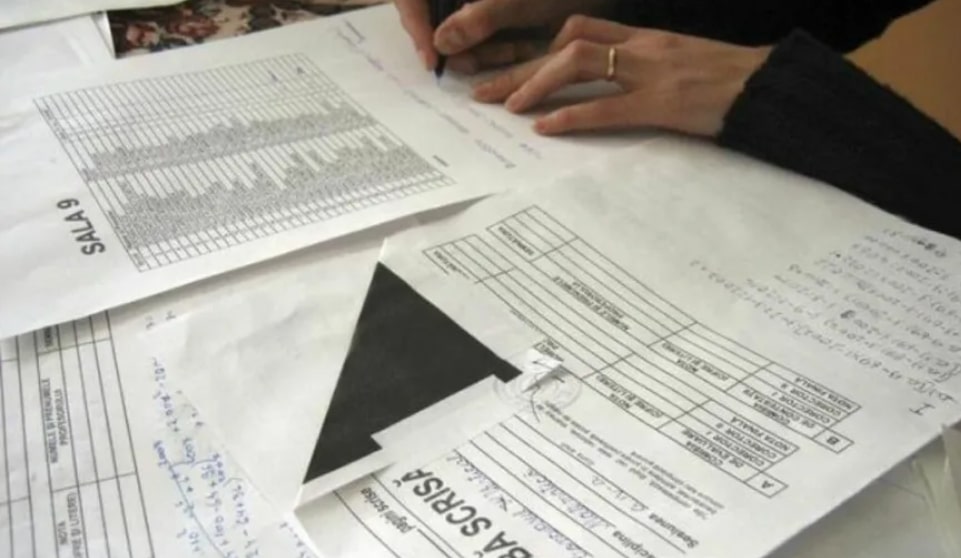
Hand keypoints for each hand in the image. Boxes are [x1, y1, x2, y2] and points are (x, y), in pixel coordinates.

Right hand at [394, 0, 613, 72]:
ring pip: (463, 37)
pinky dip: (500, 50)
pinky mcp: (498, 23)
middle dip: (461, 46)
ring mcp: (481, 12)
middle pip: (438, 24)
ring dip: (485, 51)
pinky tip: (521, 50)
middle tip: (482, 60)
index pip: (411, 2)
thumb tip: (441, 43)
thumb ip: (479, 17)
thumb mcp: (517, 0)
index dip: (416, 28)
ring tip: (515, 49)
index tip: (432, 58)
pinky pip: (484, 40)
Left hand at [472, 16, 771, 135]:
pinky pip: (607, 107)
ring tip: (507, 106)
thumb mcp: (680, 63)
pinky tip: (545, 127)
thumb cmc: (727, 81)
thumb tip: (607, 87)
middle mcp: (642, 47)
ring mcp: (652, 72)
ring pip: (579, 63)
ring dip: (537, 83)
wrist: (772, 88)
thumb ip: (642, 68)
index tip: (510, 70)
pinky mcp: (664, 103)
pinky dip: (572, 115)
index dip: (539, 51)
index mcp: (645, 37)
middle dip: (521, 67)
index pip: (580, 30)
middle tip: (483, 91)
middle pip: (567, 44)